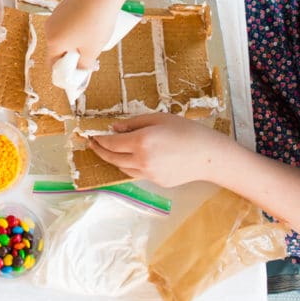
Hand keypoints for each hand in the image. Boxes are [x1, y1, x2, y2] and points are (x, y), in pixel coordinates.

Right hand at [45, 0, 122, 69]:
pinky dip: (75, 27)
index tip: (79, 71)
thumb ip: (83, 66)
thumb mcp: (92, 51)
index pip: (52, 64)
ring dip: (74, 40)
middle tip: (89, 53)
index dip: (65, 72)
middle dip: (71, 54)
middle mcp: (49, 28)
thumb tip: (80, 71)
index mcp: (53, 42)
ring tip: (92, 36)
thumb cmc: (96, 24)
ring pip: (62, 35)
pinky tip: (91, 22)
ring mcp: (55, 14)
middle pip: (57, 49)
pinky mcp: (63, 4)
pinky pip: (66, 22)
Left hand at [89, 113, 225, 186]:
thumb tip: (115, 129)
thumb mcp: (157, 118)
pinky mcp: (157, 182)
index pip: (111, 143)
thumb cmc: (184, 130)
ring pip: (123, 168)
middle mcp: (142, 161)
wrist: (207, 154)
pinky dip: (129, 165)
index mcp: (141, 142)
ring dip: (113, 160)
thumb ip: (133, 123)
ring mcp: (150, 174)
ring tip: (109, 151)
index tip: (92, 136)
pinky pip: (137, 173)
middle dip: (100, 151)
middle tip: (93, 144)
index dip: (99, 140)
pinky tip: (130, 157)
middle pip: (113, 158)